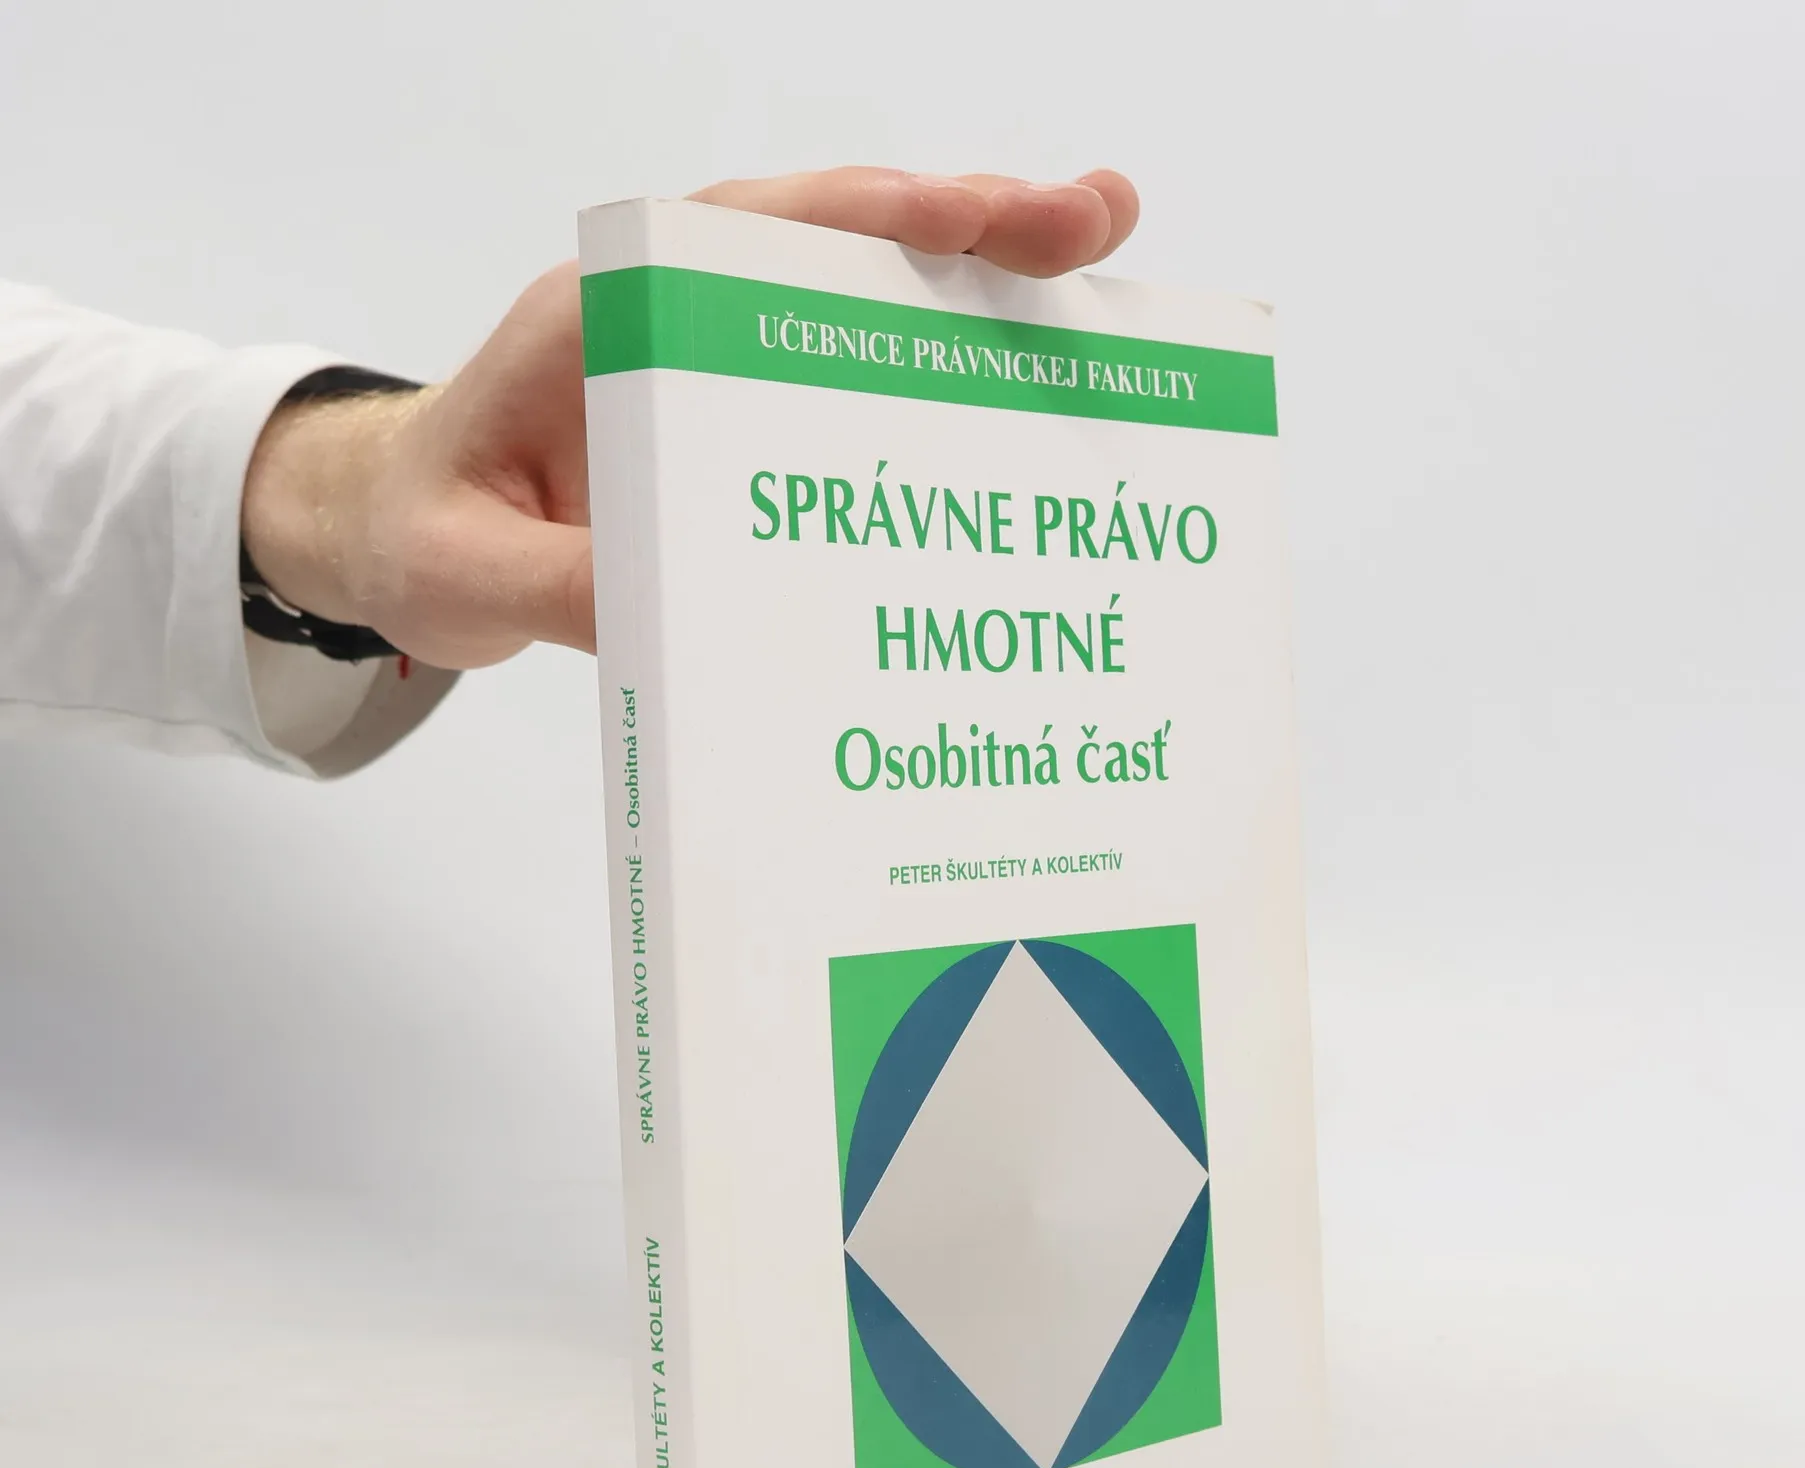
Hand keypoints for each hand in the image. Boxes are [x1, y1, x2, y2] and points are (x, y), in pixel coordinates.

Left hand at [241, 168, 1140, 669]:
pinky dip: (948, 367)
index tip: (970, 216)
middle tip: (1091, 220)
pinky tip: (1032, 383)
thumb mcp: (462, 574)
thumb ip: (555, 586)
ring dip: (982, 286)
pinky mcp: (745, 419)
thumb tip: (680, 609)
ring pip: (868, 297)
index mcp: (603, 316)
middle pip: (841, 241)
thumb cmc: (424, 534)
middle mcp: (678, 316)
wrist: (401, 542)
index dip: (868, 219)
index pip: (750, 232)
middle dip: (972, 225)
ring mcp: (721, 360)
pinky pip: (859, 374)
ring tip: (1099, 271)